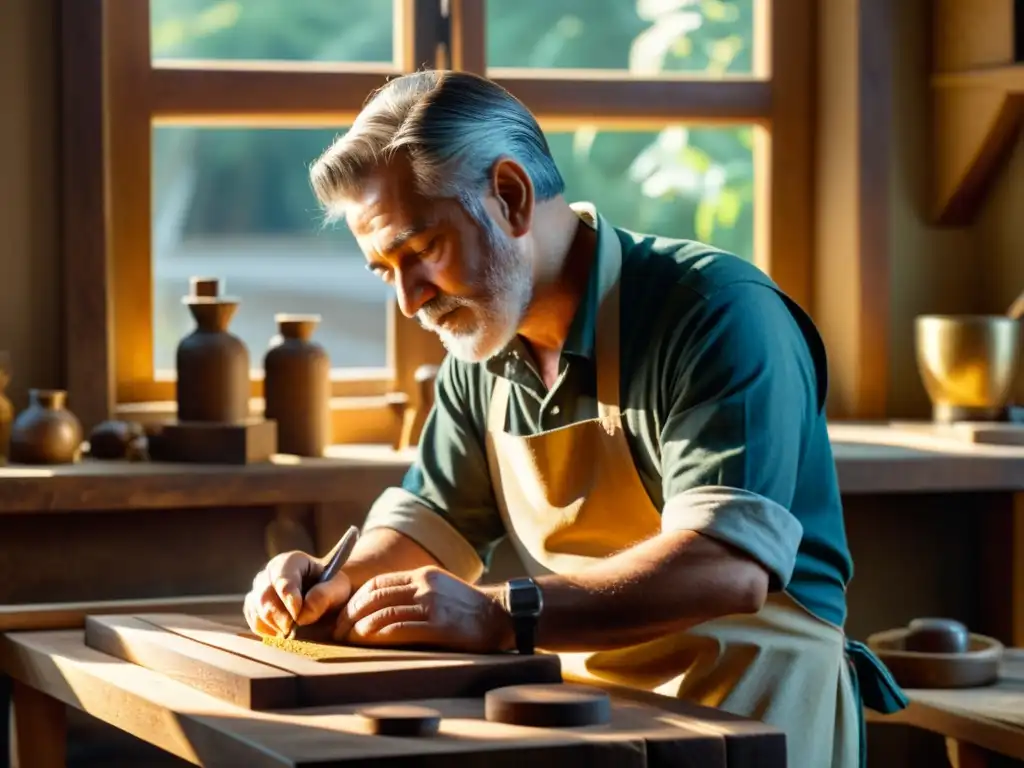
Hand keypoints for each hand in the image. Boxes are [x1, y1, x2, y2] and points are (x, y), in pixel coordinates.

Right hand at [243, 550, 352, 636]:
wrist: (327, 597)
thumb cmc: (332, 588)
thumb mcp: (338, 587)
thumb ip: (324, 596)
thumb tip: (302, 615)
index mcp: (292, 561)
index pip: (283, 579)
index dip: (289, 599)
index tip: (298, 616)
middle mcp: (270, 572)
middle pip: (265, 596)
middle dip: (279, 616)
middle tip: (292, 631)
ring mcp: (258, 589)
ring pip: (257, 610)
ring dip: (273, 626)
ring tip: (291, 634)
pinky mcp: (254, 607)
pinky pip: (254, 621)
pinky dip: (267, 631)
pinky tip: (282, 634)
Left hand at [335, 566, 511, 653]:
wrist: (501, 616)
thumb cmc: (468, 609)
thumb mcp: (439, 590)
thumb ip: (413, 594)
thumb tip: (378, 610)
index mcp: (421, 576)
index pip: (376, 583)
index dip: (354, 600)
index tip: (344, 617)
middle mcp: (423, 586)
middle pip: (373, 597)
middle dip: (350, 615)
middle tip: (338, 632)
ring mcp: (431, 604)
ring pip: (382, 612)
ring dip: (359, 628)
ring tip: (349, 640)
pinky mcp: (438, 625)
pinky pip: (399, 629)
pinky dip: (377, 635)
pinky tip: (368, 642)